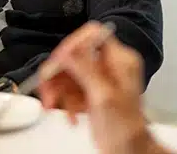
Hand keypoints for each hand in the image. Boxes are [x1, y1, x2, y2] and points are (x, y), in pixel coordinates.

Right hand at [38, 22, 164, 153]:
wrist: (129, 150)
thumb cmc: (126, 129)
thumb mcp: (104, 96)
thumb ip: (86, 70)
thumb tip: (70, 49)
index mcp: (120, 60)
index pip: (93, 35)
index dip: (73, 44)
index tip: (59, 60)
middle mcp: (110, 66)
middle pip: (75, 56)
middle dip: (58, 73)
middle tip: (47, 88)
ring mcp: (100, 79)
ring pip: (68, 72)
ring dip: (57, 90)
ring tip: (53, 105)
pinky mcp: (91, 91)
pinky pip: (69, 88)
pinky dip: (64, 101)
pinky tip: (69, 114)